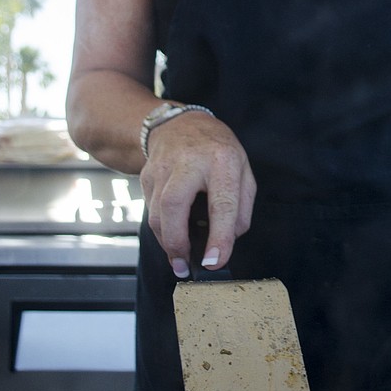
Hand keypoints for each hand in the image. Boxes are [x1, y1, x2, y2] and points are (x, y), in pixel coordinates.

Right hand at [140, 112, 255, 277]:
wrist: (179, 124)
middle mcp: (189, 162)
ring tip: (179, 259)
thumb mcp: (243, 170)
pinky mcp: (147, 176)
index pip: (221, 203)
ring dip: (167, 241)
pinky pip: (150, 211)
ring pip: (157, 212)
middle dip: (177, 242)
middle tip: (185, 265)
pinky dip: (161, 230)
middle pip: (173, 206)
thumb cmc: (216, 150)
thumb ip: (241, 206)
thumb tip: (229, 240)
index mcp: (221, 160)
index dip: (219, 236)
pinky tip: (171, 236)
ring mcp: (163, 168)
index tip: (215, 261)